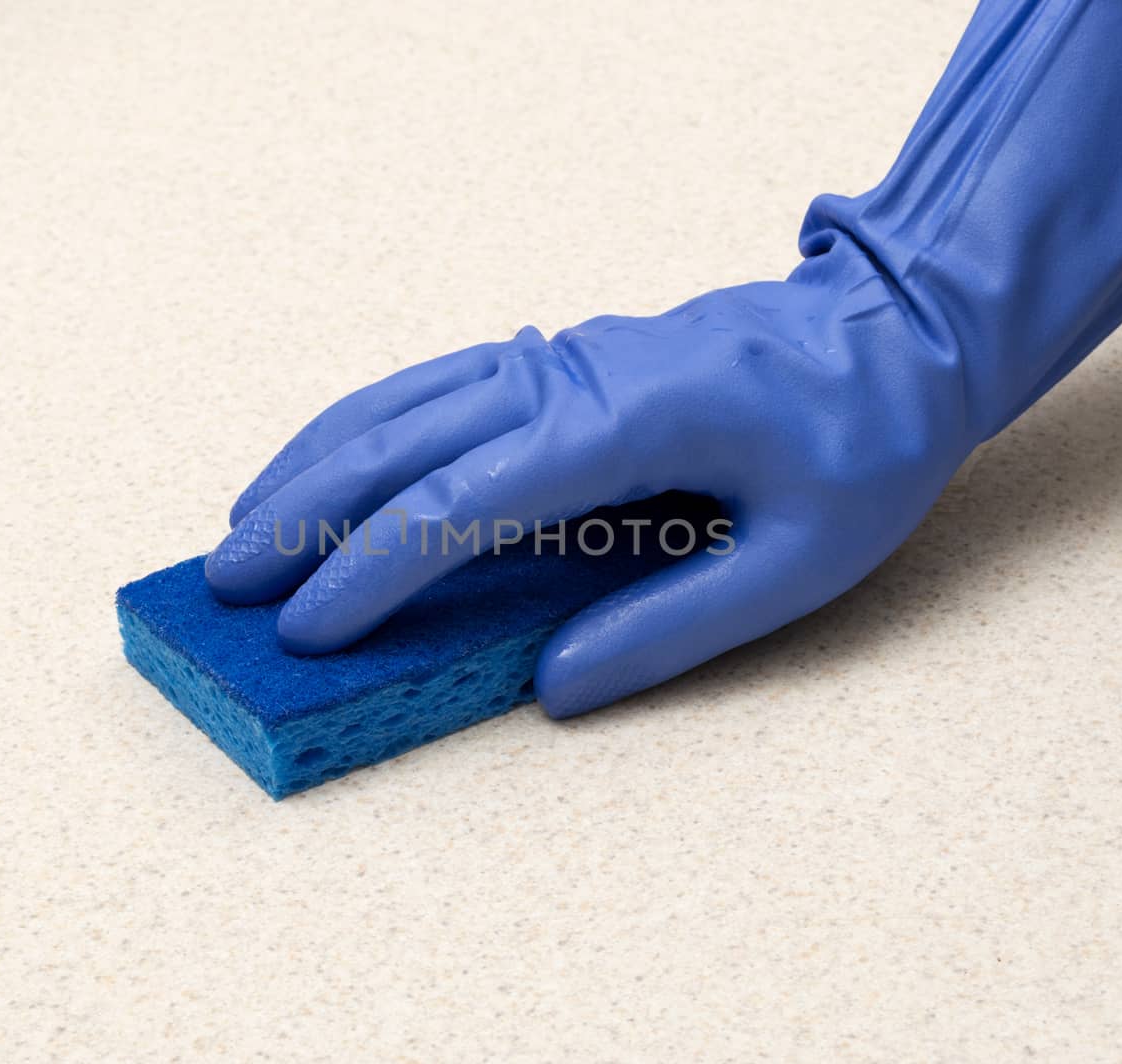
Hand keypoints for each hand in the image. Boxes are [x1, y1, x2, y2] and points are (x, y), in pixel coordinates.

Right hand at [206, 242, 972, 716]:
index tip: (308, 631)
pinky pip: (437, 382)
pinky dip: (365, 421)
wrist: (896, 335)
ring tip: (239, 522)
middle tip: (225, 584)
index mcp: (628, 422)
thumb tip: (549, 688)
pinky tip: (325, 460)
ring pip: (404, 399)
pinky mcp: (559, 356)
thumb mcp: (800, 561)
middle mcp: (572, 374)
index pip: (464, 499)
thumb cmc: (863, 446)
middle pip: (403, 442)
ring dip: (313, 460)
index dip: (374, 570)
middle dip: (305, 516)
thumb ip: (671, 628)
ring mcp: (560, 354)